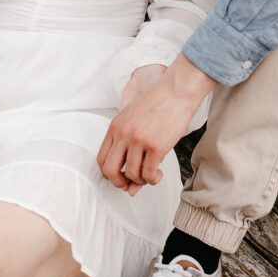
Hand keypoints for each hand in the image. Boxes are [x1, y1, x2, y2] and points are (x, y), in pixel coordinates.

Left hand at [97, 54, 216, 196]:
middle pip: (110, 171)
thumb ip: (129, 147)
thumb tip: (130, 185)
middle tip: (131, 184)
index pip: (101, 159)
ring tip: (151, 173)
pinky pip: (149, 174)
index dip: (109, 174)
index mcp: (115, 126)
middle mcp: (123, 134)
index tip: (120, 176)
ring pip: (132, 175)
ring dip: (142, 180)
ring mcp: (138, 140)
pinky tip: (159, 172)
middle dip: (120, 183)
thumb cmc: (158, 104)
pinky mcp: (155, 146)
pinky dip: (153, 179)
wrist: (176, 91)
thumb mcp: (136, 121)